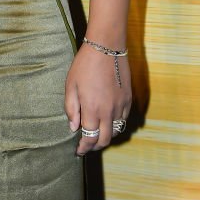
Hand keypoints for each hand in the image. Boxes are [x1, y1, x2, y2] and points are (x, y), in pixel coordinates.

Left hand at [65, 41, 130, 155]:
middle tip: (87, 146)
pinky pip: (123, 120)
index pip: (89, 137)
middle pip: (104, 140)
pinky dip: (115, 125)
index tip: (78, 151)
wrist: (106, 48)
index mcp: (92, 109)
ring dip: (106, 136)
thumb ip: (71, 108)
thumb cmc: (84, 65)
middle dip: (95, 146)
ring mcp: (120, 106)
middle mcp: (109, 112)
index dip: (84, 147)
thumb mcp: (71, 85)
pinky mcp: (128, 100)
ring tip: (96, 134)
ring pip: (115, 131)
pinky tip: (107, 121)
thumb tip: (73, 127)